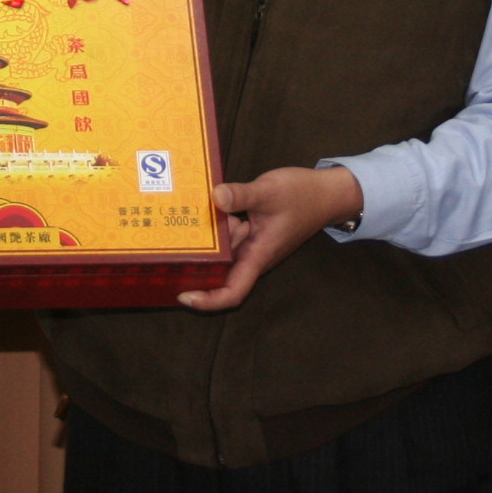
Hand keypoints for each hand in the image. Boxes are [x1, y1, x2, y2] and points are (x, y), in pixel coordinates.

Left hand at [177, 165, 362, 312]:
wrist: (327, 193)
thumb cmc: (303, 195)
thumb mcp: (269, 192)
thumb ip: (242, 195)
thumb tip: (215, 196)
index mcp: (259, 255)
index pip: (232, 291)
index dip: (208, 300)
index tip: (184, 296)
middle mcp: (254, 255)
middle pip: (221, 275)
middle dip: (195, 272)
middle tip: (164, 260)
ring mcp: (253, 244)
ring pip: (222, 254)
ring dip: (202, 246)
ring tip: (173, 231)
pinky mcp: (253, 232)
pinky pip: (228, 237)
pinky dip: (214, 228)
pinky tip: (198, 210)